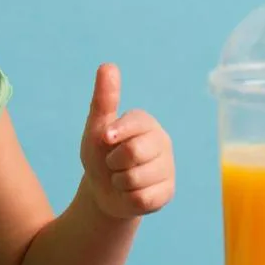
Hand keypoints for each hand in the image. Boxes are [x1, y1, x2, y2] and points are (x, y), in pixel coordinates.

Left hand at [80, 64, 173, 219]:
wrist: (103, 190)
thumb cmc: (100, 152)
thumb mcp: (96, 126)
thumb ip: (104, 98)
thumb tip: (108, 65)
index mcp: (145, 122)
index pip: (134, 124)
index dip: (115, 134)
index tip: (105, 138)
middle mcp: (162, 141)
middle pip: (134, 153)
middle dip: (113, 161)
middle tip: (112, 161)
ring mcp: (168, 167)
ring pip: (137, 179)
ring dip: (119, 182)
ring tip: (121, 177)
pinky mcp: (168, 192)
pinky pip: (144, 199)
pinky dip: (128, 198)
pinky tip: (130, 192)